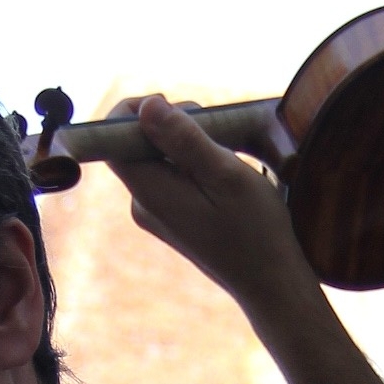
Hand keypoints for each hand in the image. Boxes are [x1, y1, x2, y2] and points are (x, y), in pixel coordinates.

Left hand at [104, 94, 316, 321]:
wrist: (271, 282)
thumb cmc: (256, 230)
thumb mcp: (226, 176)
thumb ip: (185, 140)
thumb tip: (146, 107)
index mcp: (150, 193)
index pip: (113, 139)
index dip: (131, 111)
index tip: (170, 102)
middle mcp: (143, 204)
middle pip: (136, 145)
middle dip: (169, 124)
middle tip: (214, 129)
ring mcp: (156, 213)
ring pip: (156, 158)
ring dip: (186, 143)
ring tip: (225, 155)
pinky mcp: (171, 218)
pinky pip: (170, 176)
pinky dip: (192, 163)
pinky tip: (222, 175)